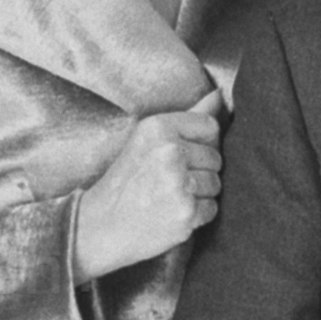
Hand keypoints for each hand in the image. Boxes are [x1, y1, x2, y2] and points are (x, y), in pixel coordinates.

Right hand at [75, 104, 223, 274]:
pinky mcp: (185, 211)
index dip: (200, 145)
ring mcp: (178, 182)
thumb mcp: (148, 140)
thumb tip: (220, 94)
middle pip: (216, 158)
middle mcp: (169, 151)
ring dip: (198, 195)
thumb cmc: (126, 181)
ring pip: (216, 184)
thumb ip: (188, 116)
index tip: (178, 157)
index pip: (210, 127)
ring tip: (169, 197)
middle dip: (199, 172)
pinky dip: (196, 216)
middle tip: (169, 182)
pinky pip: (211, 209)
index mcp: (158, 127)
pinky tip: (171, 213)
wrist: (100, 224)